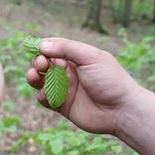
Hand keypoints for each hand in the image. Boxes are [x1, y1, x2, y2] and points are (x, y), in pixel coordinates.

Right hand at [26, 38, 141, 135]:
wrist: (121, 110)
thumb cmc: (110, 80)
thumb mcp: (90, 57)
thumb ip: (66, 48)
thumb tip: (42, 44)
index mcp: (77, 57)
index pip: (54, 47)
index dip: (43, 47)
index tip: (36, 48)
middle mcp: (70, 72)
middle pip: (44, 63)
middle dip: (38, 61)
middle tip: (41, 64)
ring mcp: (66, 88)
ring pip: (41, 81)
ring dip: (33, 77)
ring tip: (33, 76)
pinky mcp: (63, 106)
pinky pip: (45, 99)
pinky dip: (41, 95)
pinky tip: (45, 94)